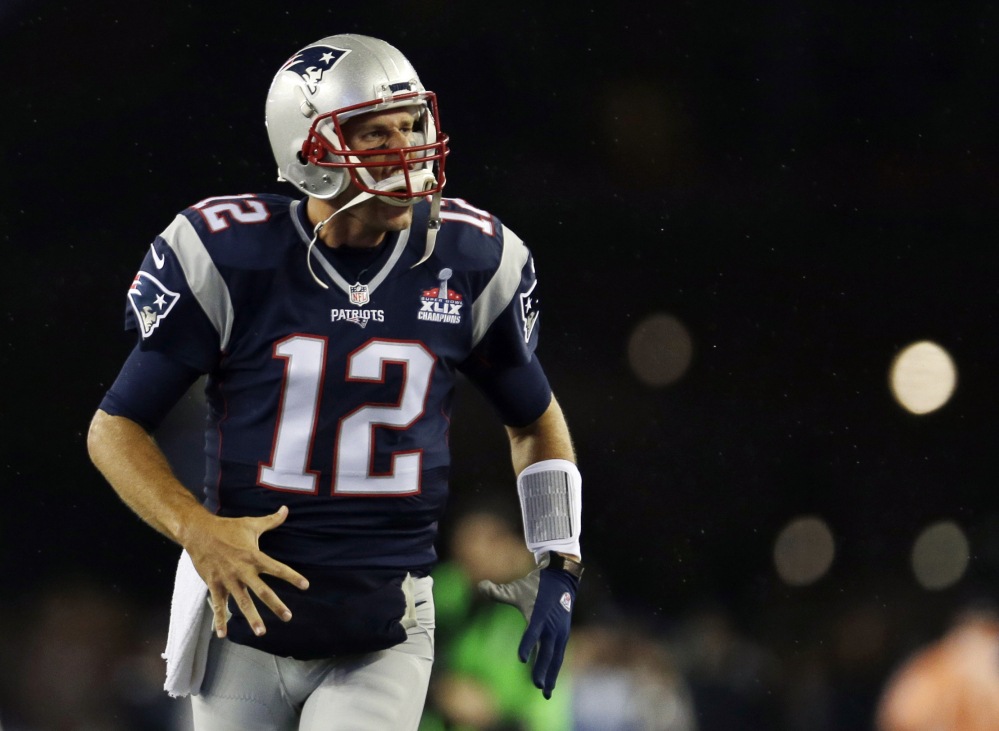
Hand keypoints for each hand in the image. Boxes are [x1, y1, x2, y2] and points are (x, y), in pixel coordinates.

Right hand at [181, 505, 308, 637]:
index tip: (305, 586)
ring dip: (252, 617)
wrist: (198, 532)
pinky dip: (220, 620)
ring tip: (262, 632)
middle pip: (262, 590)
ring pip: (242, 602)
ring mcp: (228, 579)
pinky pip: (218, 605)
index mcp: (254, 556)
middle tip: (288, 617)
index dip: (292, 576)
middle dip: (276, 604)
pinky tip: (223, 635)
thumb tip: (286, 509)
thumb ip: (271, 521)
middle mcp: (242, 570)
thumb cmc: (227, 528)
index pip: (277, 568)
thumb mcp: (251, 524)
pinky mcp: (214, 585)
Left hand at [479, 557, 578, 697]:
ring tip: (545, 694)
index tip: (521, 660)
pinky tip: (550, 685)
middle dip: (542, 669)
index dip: (527, 645)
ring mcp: (560, 632)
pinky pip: (559, 656)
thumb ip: (498, 592)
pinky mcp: (564, 635)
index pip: (532, 632)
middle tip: (536, 685)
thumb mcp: (516, 588)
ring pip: (556, 657)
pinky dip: (555, 670)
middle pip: (547, 651)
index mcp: (539, 615)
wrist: (561, 579)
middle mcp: (551, 625)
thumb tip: (479, 586)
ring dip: (551, 676)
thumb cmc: (534, 586)